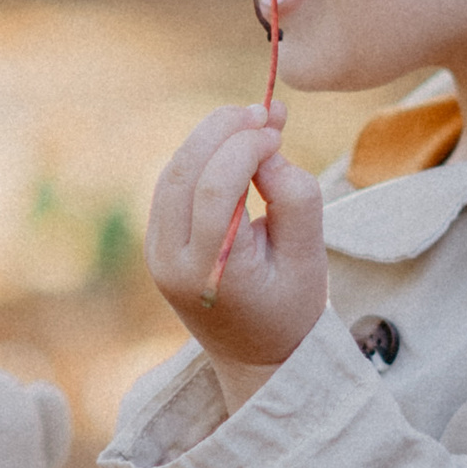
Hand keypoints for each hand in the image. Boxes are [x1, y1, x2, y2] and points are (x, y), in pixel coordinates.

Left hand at [147, 104, 326, 413]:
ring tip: (252, 121)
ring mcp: (156, 254)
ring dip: (208, 138)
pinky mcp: (156, 244)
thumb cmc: (293, 308)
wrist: (258, 357)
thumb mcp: (310, 257)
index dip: (244, 147)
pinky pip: (171, 186)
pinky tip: (232, 144)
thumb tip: (265, 146)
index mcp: (211, 273)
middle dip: (221, 131)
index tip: (277, 130)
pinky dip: (199, 157)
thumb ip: (295, 198)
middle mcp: (171, 264)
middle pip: (183, 174)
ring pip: (172, 174)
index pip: (215, 190)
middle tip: (262, 110)